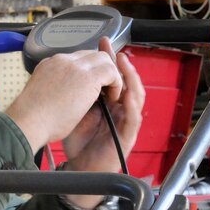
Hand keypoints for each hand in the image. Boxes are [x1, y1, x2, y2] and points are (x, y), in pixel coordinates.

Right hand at [4, 37, 123, 153]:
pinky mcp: (87, 76)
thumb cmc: (31, 119)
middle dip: (102, 71)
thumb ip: (54, 88)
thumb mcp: (42, 96)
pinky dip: (115, 84)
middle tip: (104, 90)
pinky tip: (110, 98)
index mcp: (49, 64)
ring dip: (110, 76)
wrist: (27, 121)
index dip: (87, 72)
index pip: (76, 60)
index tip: (92, 87)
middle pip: (91, 55)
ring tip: (109, 95)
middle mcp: (62, 60)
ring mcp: (74, 66)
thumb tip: (64, 96)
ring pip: (103, 59)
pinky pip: (111, 71)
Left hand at [61, 40, 144, 207]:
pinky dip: (132, 106)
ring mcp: (124, 122)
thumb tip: (72, 69)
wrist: (78, 168)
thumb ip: (79, 93)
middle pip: (126, 82)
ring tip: (124, 66)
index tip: (103, 41)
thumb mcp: (76, 111)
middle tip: (114, 49)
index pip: (111, 76)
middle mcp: (119, 109)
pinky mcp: (127, 137)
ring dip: (132, 80)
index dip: (109, 58)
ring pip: (136, 96)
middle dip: (122, 64)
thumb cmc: (77, 141)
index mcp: (107, 101)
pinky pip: (134, 119)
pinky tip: (128, 96)